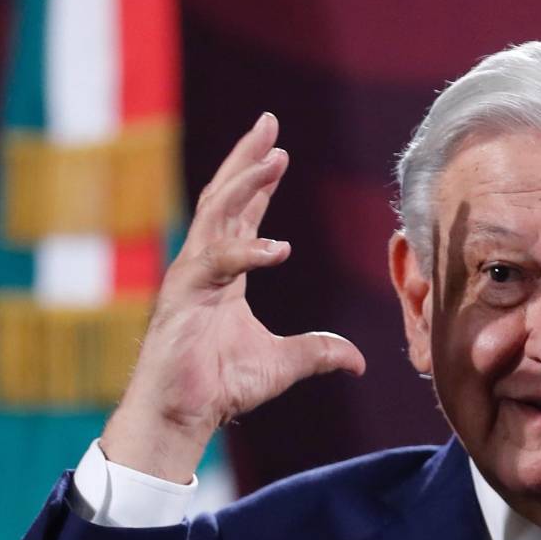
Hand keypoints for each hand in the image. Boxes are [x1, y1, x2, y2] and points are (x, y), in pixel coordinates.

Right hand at [100, 113, 365, 482]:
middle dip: (247, 158)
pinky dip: (246, 252)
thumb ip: (319, 352)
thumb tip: (359, 361)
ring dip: (246, 183)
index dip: (259, 180)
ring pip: (217, 214)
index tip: (278, 148)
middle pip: (225, 197)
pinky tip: (277, 248)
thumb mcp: (284, 363)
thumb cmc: (220, 386)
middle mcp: (205, 263)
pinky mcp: (183, 296)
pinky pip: (216, 262)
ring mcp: (191, 275)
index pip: (242, 213)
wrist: (182, 416)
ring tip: (275, 156)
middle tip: (268, 122)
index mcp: (226, 271)